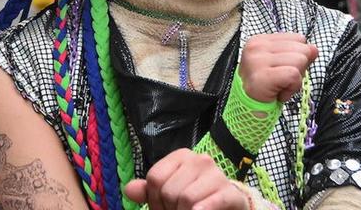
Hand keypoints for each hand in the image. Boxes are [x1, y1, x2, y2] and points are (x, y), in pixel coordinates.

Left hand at [125, 149, 248, 209]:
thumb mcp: (168, 195)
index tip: (163, 208)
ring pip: (186, 198)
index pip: (155, 178)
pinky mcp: (231, 193)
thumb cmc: (194, 199)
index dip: (154, 200)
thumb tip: (129, 189)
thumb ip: (148, 192)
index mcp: (182, 156)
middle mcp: (200, 160)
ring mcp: (217, 175)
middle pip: (169, 191)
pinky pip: (211, 203)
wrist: (228, 206)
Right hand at [238, 33, 317, 103]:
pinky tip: (279, 93)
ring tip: (280, 87)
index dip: (297, 57)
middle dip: (298, 69)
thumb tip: (314, 49)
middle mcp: (257, 46)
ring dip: (295, 80)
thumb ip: (299, 54)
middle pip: (302, 49)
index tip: (282, 71)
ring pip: (300, 60)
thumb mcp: (282, 66)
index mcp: (261, 40)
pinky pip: (294, 75)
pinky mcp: (263, 75)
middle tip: (282, 81)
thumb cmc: (265, 88)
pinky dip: (292, 88)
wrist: (247, 111)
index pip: (299, 39)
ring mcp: (258, 60)